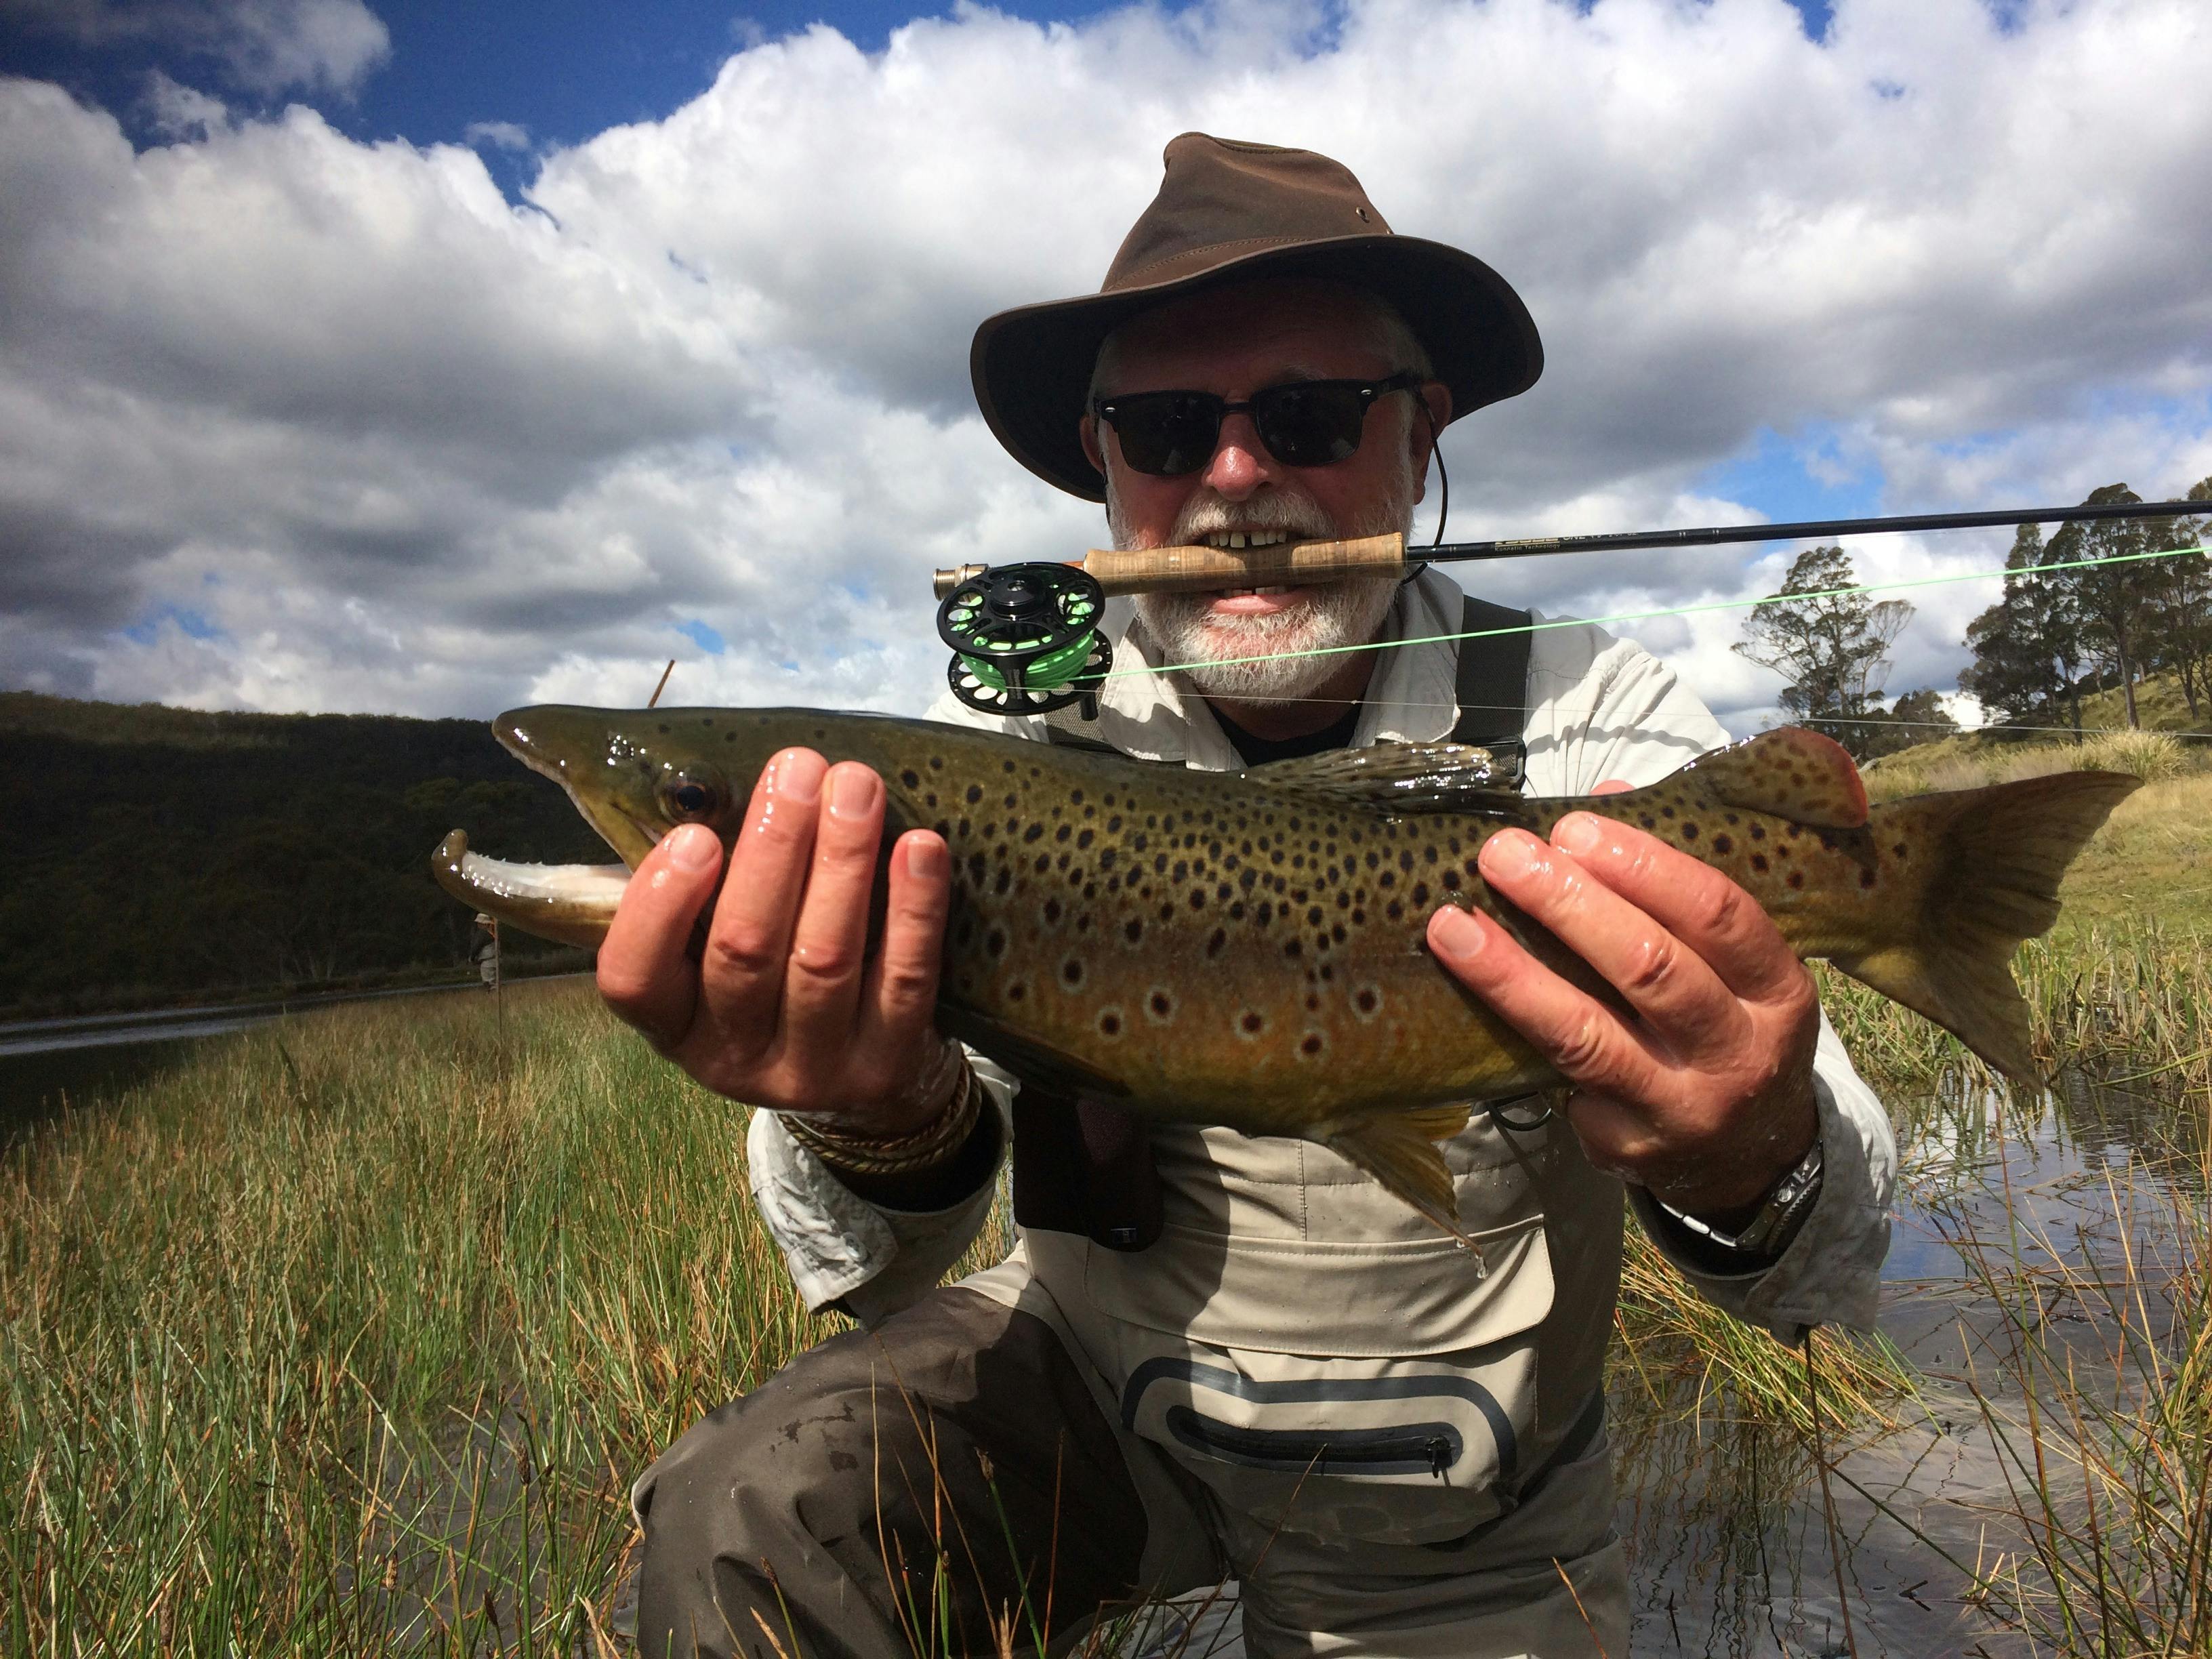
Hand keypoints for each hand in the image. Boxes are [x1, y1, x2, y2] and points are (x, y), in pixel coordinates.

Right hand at [596, 747, 958, 1137]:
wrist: (856, 1091)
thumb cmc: (773, 983)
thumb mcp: (713, 953)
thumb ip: (705, 890)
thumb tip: (718, 786)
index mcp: (674, 1024)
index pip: (636, 977)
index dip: (660, 906)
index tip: (697, 835)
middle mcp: (733, 1058)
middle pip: (744, 950)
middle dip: (774, 848)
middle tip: (798, 769)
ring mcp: (813, 1072)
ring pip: (824, 959)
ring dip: (843, 861)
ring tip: (856, 786)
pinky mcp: (886, 1066)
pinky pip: (904, 980)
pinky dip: (913, 909)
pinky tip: (920, 847)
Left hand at [1425, 787, 1820, 1214]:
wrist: (1751, 1156)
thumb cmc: (1726, 1025)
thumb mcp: (1734, 963)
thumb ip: (1673, 881)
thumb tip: (1606, 796)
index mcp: (1777, 990)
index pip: (1719, 913)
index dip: (1643, 866)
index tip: (1572, 829)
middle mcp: (1739, 1052)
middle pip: (1651, 967)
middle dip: (1568, 904)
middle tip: (1503, 856)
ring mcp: (1683, 1108)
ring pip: (1586, 1035)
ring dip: (1511, 975)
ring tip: (1451, 926)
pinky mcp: (1628, 1149)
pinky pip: (1561, 1083)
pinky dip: (1517, 1037)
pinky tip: (1466, 1002)